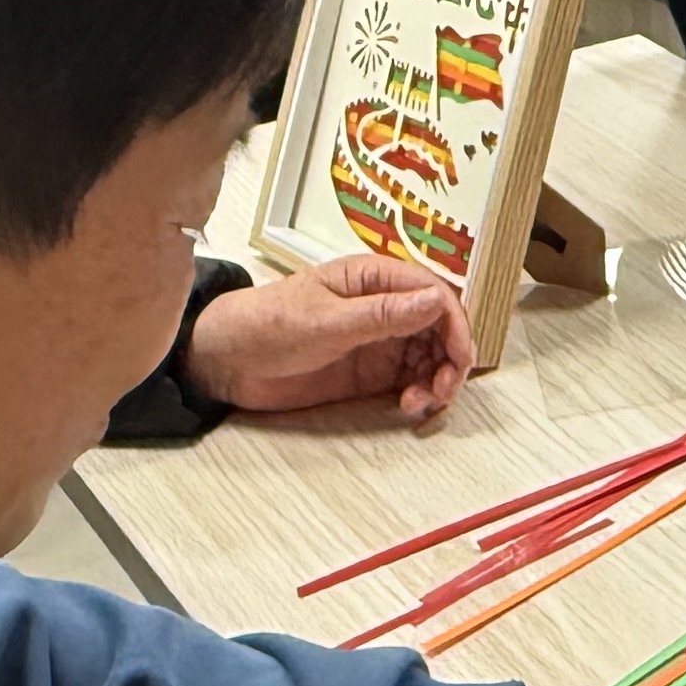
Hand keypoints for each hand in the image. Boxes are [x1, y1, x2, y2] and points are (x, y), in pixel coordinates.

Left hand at [183, 255, 473, 416]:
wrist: (225, 362)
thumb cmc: (265, 325)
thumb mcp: (325, 321)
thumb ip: (381, 315)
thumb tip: (435, 302)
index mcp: (374, 278)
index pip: (435, 293)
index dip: (454, 324)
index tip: (460, 357)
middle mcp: (383, 306)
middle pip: (440, 327)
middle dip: (451, 357)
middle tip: (442, 389)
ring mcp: (378, 340)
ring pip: (430, 356)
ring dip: (437, 379)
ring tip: (421, 403)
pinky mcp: (369, 372)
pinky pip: (410, 380)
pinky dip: (419, 394)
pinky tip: (408, 406)